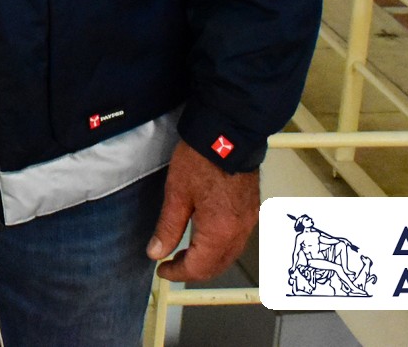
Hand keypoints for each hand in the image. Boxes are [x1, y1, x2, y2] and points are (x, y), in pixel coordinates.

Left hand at [146, 141, 258, 281]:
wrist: (228, 133)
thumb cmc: (201, 159)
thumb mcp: (176, 194)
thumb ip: (168, 227)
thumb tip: (156, 252)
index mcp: (219, 231)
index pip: (198, 268)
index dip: (177, 273)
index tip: (162, 270)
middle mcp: (239, 231)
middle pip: (216, 266)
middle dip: (193, 271)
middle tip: (171, 265)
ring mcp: (248, 222)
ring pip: (229, 255)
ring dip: (208, 261)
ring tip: (185, 253)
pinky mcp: (251, 211)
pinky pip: (237, 241)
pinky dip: (220, 248)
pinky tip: (206, 239)